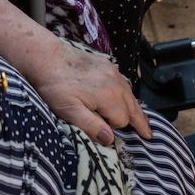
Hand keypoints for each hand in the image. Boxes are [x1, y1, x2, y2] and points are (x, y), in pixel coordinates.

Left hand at [26, 40, 151, 144]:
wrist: (46, 56)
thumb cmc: (54, 85)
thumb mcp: (69, 110)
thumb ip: (91, 125)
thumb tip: (110, 138)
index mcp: (108, 96)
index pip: (121, 121)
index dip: (114, 128)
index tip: (106, 132)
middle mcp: (115, 82)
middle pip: (133, 107)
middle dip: (140, 122)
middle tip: (149, 135)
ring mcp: (112, 71)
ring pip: (130, 94)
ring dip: (135, 108)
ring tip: (141, 120)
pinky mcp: (105, 64)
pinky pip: (122, 82)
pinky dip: (127, 93)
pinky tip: (125, 98)